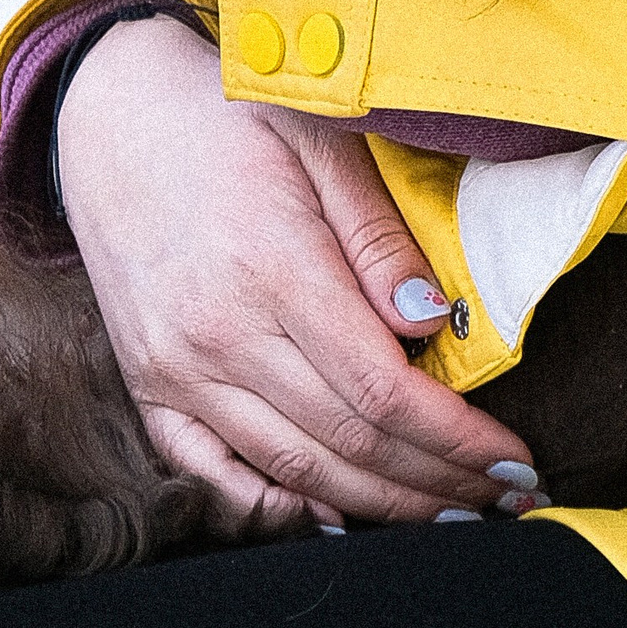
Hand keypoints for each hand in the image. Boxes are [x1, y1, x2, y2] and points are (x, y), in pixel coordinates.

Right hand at [56, 11, 536, 534]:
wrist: (111, 110)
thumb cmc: (229, 113)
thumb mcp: (320, 139)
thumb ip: (377, 235)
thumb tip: (430, 319)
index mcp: (273, 268)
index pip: (383, 389)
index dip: (457, 439)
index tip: (515, 463)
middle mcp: (218, 335)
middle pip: (348, 442)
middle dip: (437, 484)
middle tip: (505, 500)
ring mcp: (174, 370)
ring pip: (293, 470)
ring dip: (378, 506)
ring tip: (448, 517)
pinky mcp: (146, 386)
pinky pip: (210, 473)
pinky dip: (275, 509)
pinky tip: (335, 517)